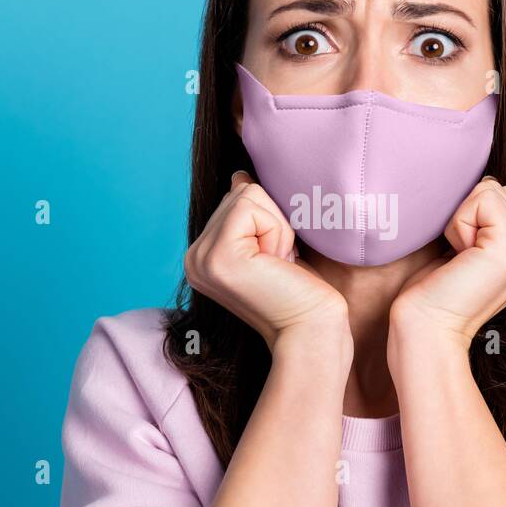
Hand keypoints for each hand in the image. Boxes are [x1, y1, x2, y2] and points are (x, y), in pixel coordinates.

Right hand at [184, 170, 349, 350]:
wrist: (312, 330)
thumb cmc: (300, 291)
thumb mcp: (271, 243)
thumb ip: (250, 213)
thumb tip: (238, 177)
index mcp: (202, 256)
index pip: (235, 199)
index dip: (268, 222)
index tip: (274, 261)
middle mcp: (193, 258)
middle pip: (239, 192)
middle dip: (272, 222)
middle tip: (278, 264)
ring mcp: (200, 258)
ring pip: (246, 195)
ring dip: (276, 227)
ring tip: (277, 265)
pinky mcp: (218, 255)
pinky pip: (250, 206)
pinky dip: (276, 231)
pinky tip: (276, 264)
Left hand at [389, 177, 505, 347]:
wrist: (427, 329)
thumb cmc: (436, 290)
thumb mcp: (471, 247)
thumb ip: (488, 219)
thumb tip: (482, 179)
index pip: (502, 195)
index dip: (470, 217)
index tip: (464, 258)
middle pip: (498, 189)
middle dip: (468, 216)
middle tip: (461, 260)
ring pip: (490, 191)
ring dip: (462, 221)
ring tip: (461, 260)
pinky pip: (483, 199)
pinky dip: (459, 224)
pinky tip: (459, 258)